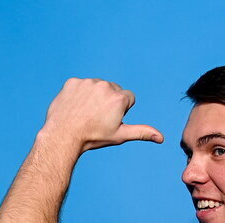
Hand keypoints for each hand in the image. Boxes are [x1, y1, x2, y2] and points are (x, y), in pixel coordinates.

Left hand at [39, 78, 163, 153]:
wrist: (63, 135)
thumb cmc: (94, 137)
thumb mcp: (120, 135)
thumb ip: (141, 132)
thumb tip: (161, 138)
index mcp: (119, 98)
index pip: (129, 98)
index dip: (121, 111)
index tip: (109, 120)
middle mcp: (105, 86)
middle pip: (114, 90)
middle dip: (109, 101)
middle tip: (97, 118)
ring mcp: (87, 82)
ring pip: (97, 87)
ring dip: (94, 97)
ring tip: (85, 113)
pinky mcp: (73, 82)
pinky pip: (81, 85)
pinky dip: (79, 95)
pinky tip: (75, 107)